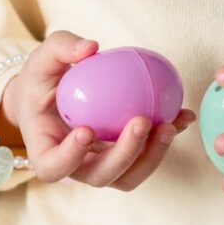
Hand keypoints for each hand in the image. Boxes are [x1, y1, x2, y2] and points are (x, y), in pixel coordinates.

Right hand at [0, 31, 195, 190]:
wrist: (50, 95)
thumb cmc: (40, 79)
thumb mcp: (41, 59)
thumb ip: (60, 48)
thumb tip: (91, 47)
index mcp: (44, 148)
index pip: (51, 166)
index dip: (69, 158)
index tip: (85, 130)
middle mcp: (73, 165)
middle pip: (98, 176)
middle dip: (124, 155)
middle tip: (141, 121)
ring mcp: (99, 165)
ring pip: (127, 176)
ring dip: (151, 156)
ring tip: (169, 124)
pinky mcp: (123, 158)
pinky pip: (146, 157)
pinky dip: (166, 140)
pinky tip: (183, 115)